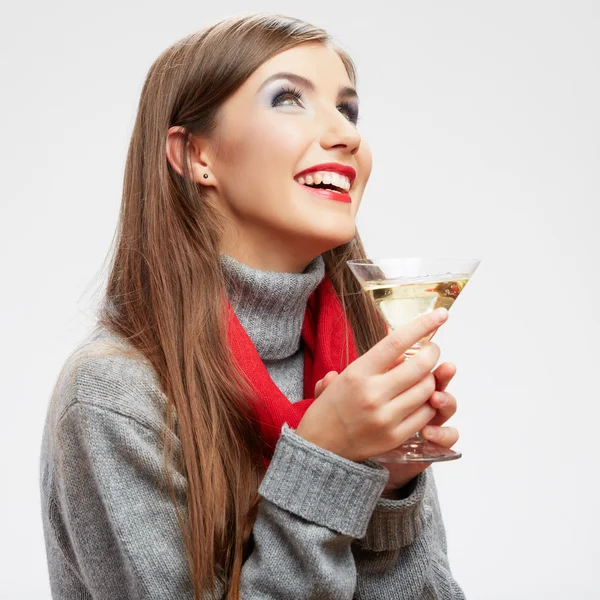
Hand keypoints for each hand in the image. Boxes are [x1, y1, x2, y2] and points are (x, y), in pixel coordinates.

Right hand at [313, 335, 458, 495]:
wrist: (319, 449)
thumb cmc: (330, 408)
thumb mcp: (344, 377)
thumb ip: (372, 362)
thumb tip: (402, 350)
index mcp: (358, 373)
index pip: (397, 342)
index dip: (423, 325)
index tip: (441, 314)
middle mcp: (373, 393)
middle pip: (420, 365)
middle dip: (433, 354)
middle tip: (432, 350)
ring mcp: (385, 417)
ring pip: (427, 390)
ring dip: (431, 379)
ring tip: (424, 377)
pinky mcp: (395, 436)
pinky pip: (425, 414)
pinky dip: (428, 403)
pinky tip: (421, 400)